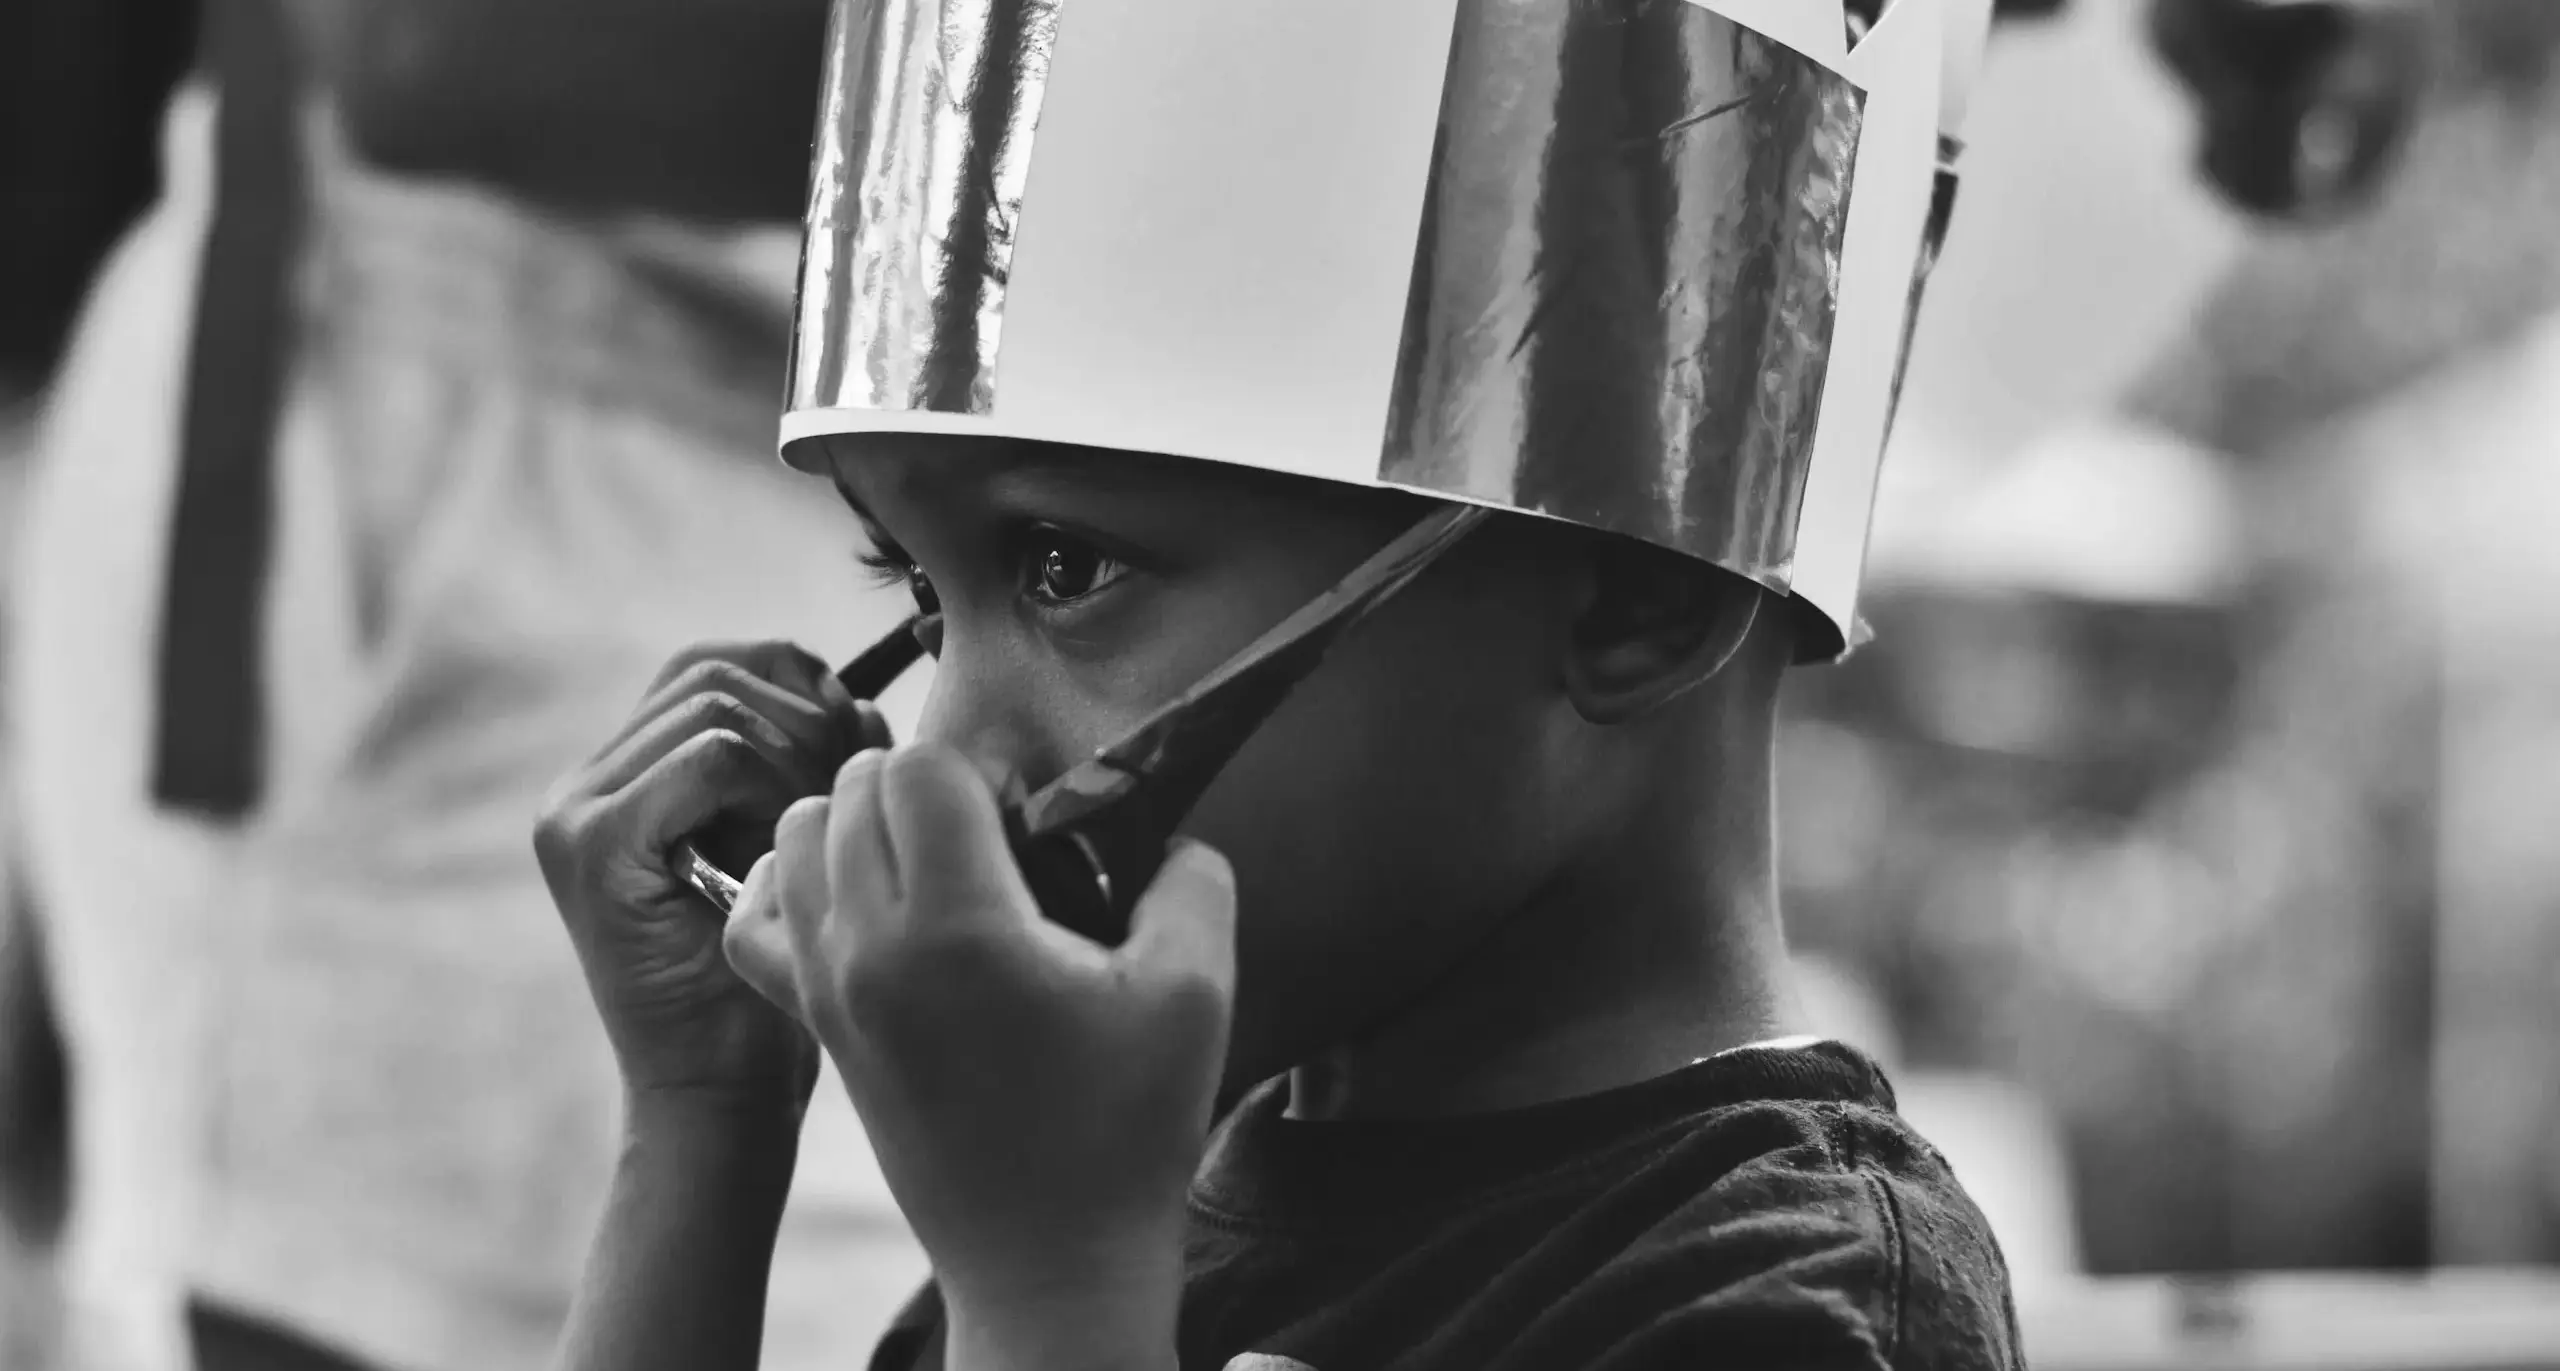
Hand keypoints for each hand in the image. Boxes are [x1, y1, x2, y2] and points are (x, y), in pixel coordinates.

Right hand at [534, 641, 884, 1111]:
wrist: (721, 1095)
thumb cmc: (772, 981)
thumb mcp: (791, 847)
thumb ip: (805, 764)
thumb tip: (856, 694)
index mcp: (621, 778)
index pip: (712, 664)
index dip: (797, 682)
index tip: (854, 741)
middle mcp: (581, 785)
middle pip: (714, 669)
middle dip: (806, 713)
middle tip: (847, 788)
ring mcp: (575, 811)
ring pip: (719, 704)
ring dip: (799, 755)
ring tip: (815, 832)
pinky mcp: (593, 844)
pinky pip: (714, 756)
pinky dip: (775, 787)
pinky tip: (786, 853)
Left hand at [722, 745, 1234, 1356]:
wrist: (1051, 1263)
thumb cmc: (1126, 1131)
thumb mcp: (1198, 993)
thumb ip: (1191, 880)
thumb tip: (1164, 833)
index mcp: (958, 928)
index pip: (919, 767)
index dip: (981, 769)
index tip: (1029, 819)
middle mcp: (871, 949)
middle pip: (853, 788)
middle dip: (923, 786)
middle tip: (992, 840)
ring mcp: (829, 989)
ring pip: (797, 836)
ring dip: (857, 823)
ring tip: (932, 862)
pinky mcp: (816, 1025)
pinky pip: (756, 917)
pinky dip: (793, 886)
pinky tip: (862, 904)